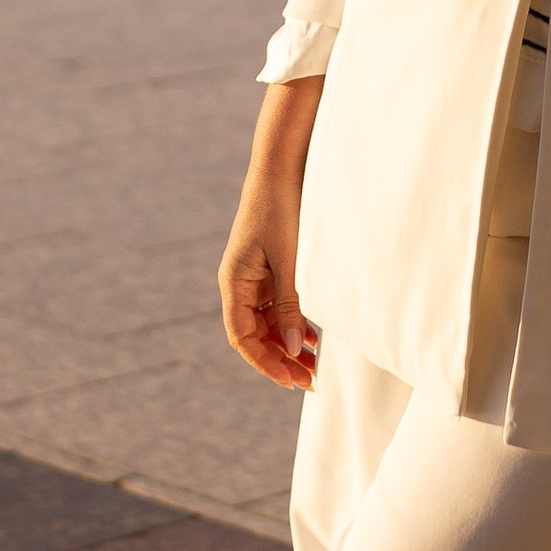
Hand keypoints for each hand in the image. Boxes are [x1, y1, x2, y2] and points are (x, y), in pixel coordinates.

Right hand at [219, 201, 317, 391]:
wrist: (282, 168)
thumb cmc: (281, 209)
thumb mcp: (288, 260)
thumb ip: (289, 304)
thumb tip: (289, 348)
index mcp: (235, 283)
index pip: (242, 337)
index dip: (264, 363)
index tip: (290, 381)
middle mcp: (240, 284)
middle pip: (255, 335)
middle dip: (280, 360)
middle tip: (310, 382)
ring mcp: (254, 278)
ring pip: (267, 324)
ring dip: (288, 345)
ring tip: (315, 366)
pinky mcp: (269, 270)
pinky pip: (277, 307)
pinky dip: (294, 323)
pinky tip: (314, 337)